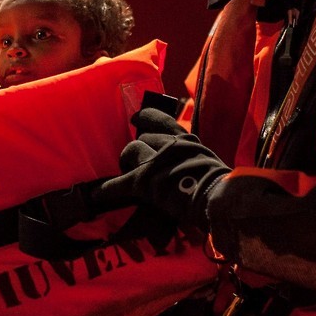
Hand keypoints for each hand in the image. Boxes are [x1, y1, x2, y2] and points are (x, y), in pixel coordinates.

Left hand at [96, 108, 229, 229]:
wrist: (218, 197)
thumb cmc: (220, 185)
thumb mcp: (207, 161)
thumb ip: (191, 156)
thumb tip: (186, 162)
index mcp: (186, 139)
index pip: (159, 119)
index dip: (144, 118)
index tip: (135, 119)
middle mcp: (169, 144)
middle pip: (142, 139)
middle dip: (138, 151)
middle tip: (138, 163)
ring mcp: (155, 161)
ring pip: (131, 152)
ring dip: (128, 164)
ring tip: (130, 176)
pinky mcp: (144, 181)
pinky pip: (119, 183)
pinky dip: (106, 190)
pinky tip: (95, 195)